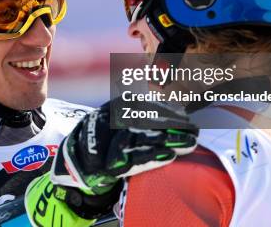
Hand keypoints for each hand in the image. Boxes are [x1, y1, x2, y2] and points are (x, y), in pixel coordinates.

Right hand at [51, 99, 197, 194]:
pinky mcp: (107, 163)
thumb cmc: (106, 140)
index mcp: (113, 107)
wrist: (77, 162)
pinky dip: (150, 158)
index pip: (144, 106)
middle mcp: (108, 121)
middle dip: (171, 127)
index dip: (167, 112)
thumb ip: (142, 113)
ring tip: (188, 143)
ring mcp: (106, 142)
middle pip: (145, 121)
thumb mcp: (120, 120)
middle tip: (193, 131)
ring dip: (167, 141)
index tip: (188, 119)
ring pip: (141, 139)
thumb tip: (177, 109)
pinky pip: (131, 160)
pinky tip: (168, 156)